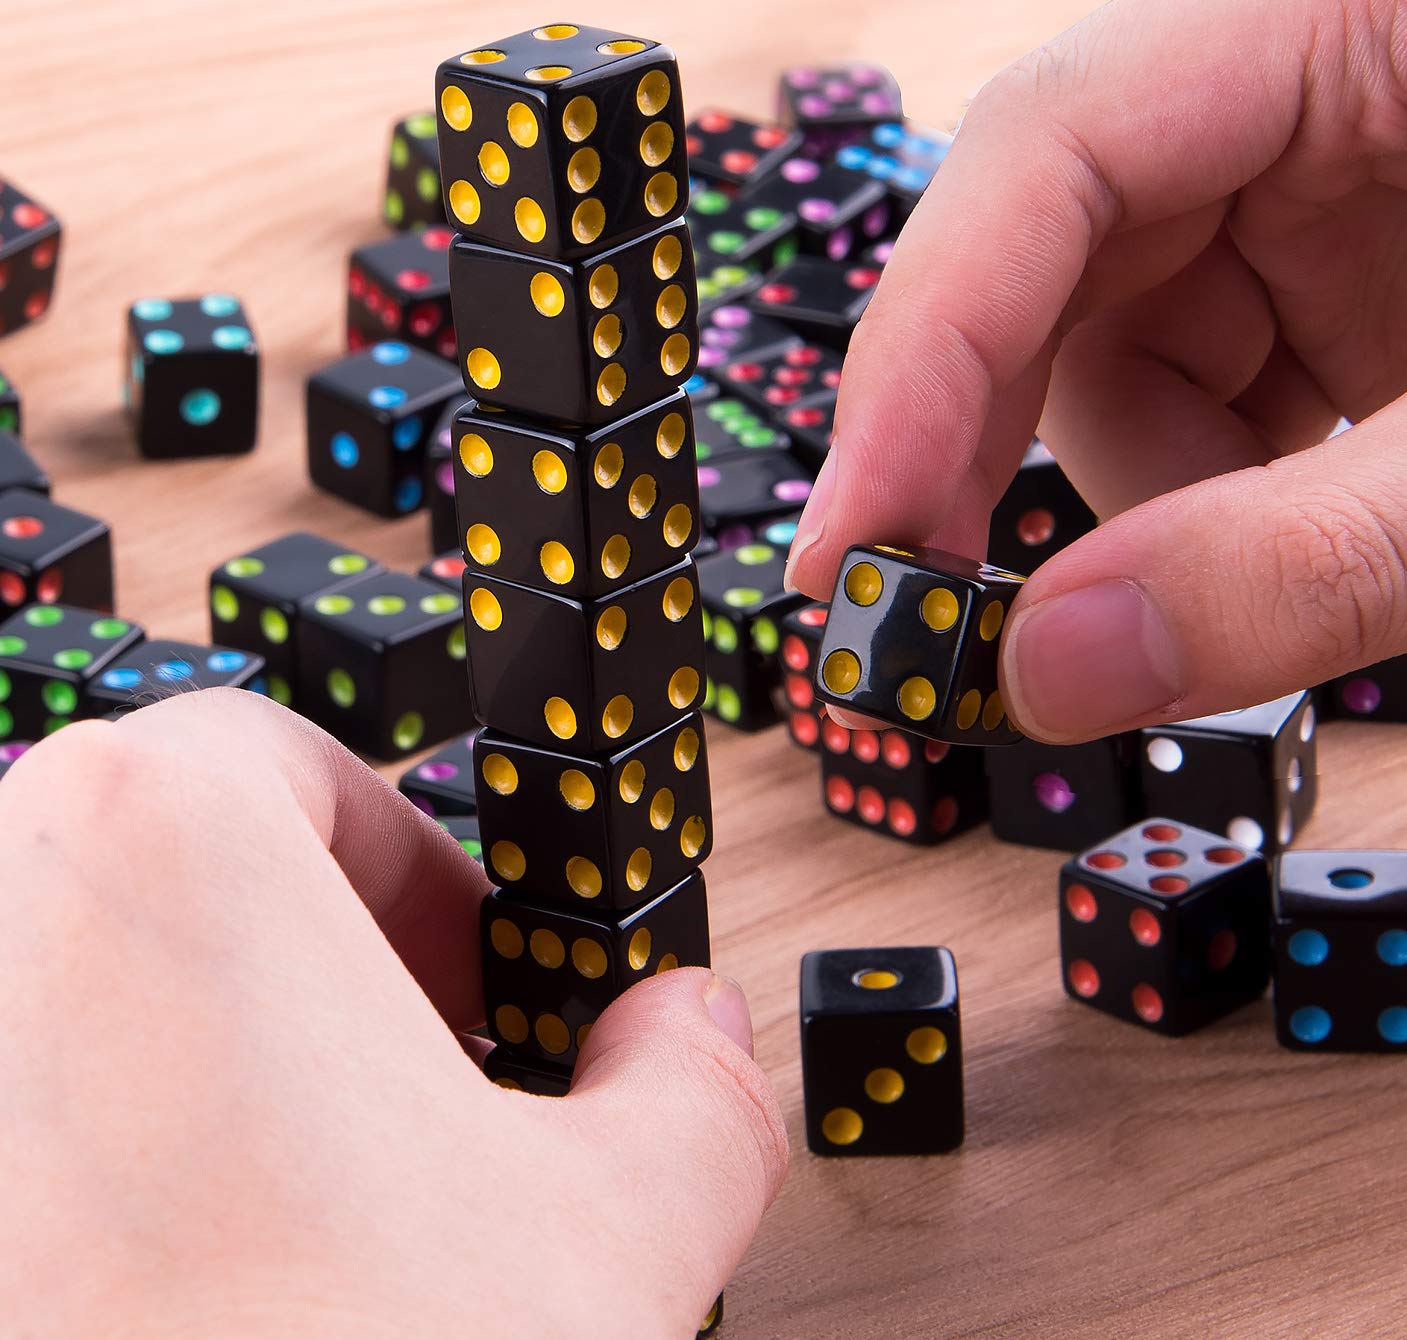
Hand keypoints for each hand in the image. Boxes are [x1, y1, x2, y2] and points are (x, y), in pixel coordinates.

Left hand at [0, 693, 785, 1338]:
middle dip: (308, 971)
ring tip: (313, 1218)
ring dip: (207, 1071)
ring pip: (76, 993)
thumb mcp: (611, 1227)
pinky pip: (19, 1119)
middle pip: (172, 869)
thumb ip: (692, 1090)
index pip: (289, 763)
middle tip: (406, 1104)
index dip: (409, 869)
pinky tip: (197, 1291)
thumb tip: (695, 1036)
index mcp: (161, 836)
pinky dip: (94, 1168)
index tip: (470, 985)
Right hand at [788, 0, 1406, 741]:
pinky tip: (1326, 515)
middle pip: (1053, 253)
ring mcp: (1317, 163)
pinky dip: (1222, 488)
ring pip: (1117, 342)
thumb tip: (1036, 677)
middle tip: (949, 627)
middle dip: (1000, 447)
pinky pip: (1201, 384)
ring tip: (1289, 560)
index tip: (848, 557)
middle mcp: (1306, 58)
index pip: (1049, 150)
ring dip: (1158, 492)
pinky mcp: (1339, 261)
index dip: (918, 359)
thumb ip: (1299, 570)